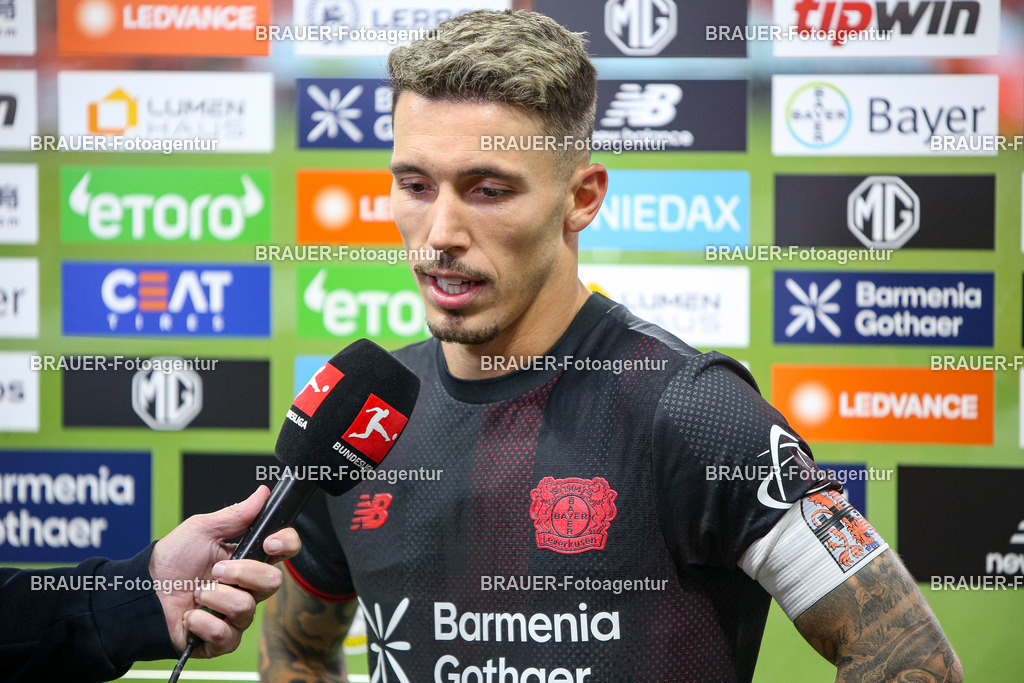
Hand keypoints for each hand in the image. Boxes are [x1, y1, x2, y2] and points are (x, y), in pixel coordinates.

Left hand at [148, 486, 300, 656]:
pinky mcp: (221, 639)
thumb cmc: (170, 561)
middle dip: (243, 573)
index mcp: (248, 558)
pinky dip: (204, 622)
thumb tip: (262, 494)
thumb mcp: (201, 530)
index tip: (269, 543)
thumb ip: (236, 515)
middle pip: (274, 581)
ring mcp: (236, 614)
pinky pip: (227, 634)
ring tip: (196, 593)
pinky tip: (190, 616)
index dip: (286, 544)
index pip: (284, 550)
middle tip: (216, 570)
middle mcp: (247, 587)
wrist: (140, 593)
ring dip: (216, 597)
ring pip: (247, 608)